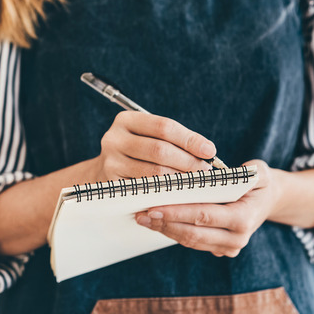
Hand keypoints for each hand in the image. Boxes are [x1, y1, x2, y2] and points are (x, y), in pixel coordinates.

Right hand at [91, 111, 215, 181]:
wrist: (103, 173)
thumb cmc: (136, 153)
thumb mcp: (148, 137)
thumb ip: (173, 140)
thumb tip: (207, 150)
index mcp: (126, 120)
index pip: (164, 127)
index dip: (189, 139)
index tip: (210, 150)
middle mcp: (114, 139)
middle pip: (160, 150)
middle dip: (188, 161)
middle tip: (205, 171)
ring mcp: (111, 163)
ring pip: (154, 172)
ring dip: (180, 179)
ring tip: (195, 182)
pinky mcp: (113, 185)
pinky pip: (146, 190)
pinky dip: (167, 192)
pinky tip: (179, 193)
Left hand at [134, 159, 277, 257]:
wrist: (267, 202)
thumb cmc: (258, 183)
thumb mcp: (260, 172)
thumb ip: (250, 172)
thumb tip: (231, 173)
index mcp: (243, 219)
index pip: (203, 216)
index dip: (177, 213)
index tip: (155, 207)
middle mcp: (236, 239)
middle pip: (192, 233)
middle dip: (165, 224)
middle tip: (141, 214)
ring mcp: (228, 248)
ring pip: (190, 241)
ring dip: (165, 230)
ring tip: (143, 218)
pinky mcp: (219, 250)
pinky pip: (192, 242)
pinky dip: (173, 232)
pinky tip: (158, 223)